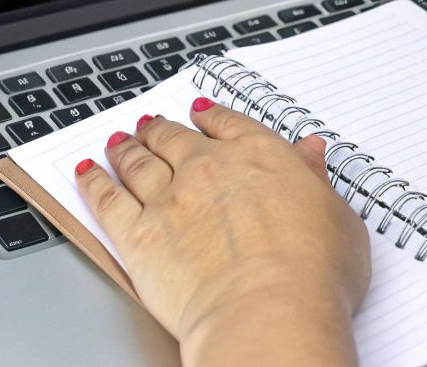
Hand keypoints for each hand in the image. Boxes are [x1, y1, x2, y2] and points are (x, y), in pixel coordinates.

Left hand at [75, 100, 370, 366]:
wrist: (269, 312)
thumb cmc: (313, 274)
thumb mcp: (338, 219)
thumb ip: (317, 182)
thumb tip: (312, 155)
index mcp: (261, 156)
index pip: (229, 125)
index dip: (212, 118)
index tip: (201, 115)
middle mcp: (210, 168)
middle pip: (176, 139)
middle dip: (161, 129)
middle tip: (152, 124)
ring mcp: (170, 199)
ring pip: (138, 161)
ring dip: (126, 148)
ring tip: (117, 142)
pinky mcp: (138, 235)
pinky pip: (107, 198)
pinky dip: (94, 181)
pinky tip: (88, 172)